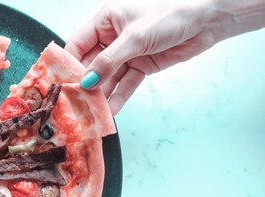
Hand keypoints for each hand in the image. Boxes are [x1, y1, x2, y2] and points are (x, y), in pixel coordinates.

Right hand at [65, 2, 217, 114]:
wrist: (207, 19)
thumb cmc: (170, 14)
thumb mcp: (134, 37)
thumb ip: (109, 62)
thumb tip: (87, 82)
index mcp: (105, 21)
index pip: (77, 45)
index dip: (68, 64)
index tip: (60, 84)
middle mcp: (112, 37)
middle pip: (91, 65)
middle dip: (84, 84)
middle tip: (74, 104)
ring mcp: (127, 53)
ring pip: (108, 78)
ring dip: (101, 95)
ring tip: (91, 112)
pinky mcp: (141, 65)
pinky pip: (125, 84)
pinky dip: (119, 97)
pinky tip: (111, 110)